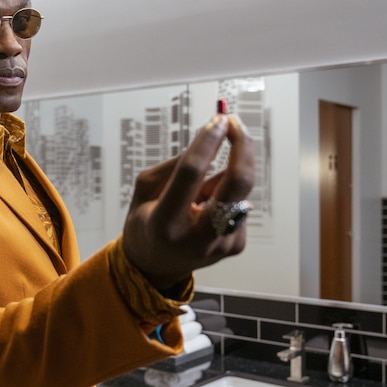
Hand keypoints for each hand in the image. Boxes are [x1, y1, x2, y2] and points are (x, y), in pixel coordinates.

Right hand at [121, 113, 254, 290]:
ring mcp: (221, 245)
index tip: (218, 119)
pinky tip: (206, 212)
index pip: (192, 172)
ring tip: (199, 196)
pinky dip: (225, 198)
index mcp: (166, 222)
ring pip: (237, 192)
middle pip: (236, 183)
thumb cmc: (147, 222)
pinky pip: (238, 205)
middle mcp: (197, 237)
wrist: (155, 267)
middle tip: (234, 124)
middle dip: (241, 147)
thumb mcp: (145, 189)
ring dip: (223, 180)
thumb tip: (214, 139)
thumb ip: (177, 164)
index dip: (208, 140)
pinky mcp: (235, 246)